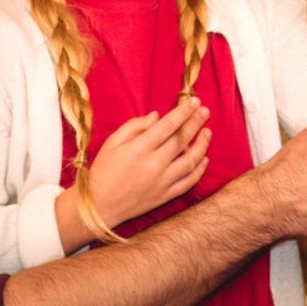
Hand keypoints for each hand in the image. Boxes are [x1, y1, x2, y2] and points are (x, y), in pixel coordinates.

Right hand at [90, 97, 211, 226]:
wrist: (99, 205)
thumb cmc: (103, 170)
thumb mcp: (112, 142)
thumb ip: (135, 126)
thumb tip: (157, 115)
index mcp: (140, 149)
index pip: (168, 125)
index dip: (183, 112)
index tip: (194, 102)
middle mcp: (154, 164)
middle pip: (182, 140)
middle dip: (196, 122)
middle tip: (205, 111)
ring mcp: (162, 182)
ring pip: (190, 161)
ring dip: (202, 145)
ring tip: (207, 132)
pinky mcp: (165, 196)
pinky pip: (188, 182)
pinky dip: (199, 170)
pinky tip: (204, 159)